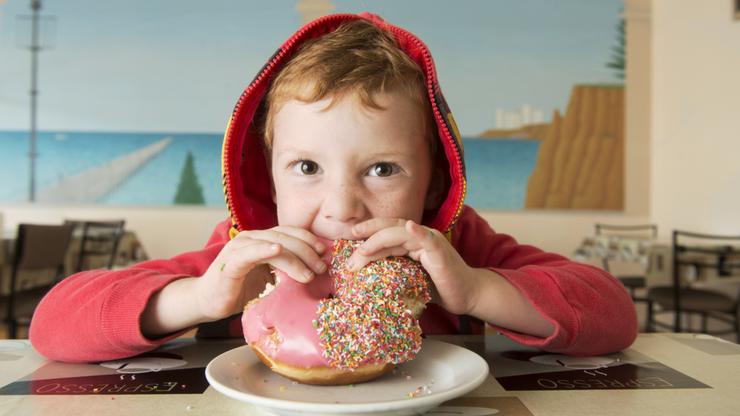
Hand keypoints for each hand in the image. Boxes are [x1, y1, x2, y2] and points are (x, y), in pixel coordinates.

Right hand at [195, 226, 327, 320]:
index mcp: (262, 239)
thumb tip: (315, 273)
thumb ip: (285, 269)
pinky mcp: (231, 261)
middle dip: (308, 252)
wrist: (208, 301)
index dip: (309, 240)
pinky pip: (250, 253)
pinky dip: (264, 249)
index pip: (291, 233)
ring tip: (309, 273)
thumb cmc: (240, 289)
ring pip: (274, 245)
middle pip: (286, 238)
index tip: (325, 253)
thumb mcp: (268, 277)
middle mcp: (252, 238)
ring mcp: (240, 247)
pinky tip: (277, 250)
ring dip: (295, 258)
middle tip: (322, 268)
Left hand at [348, 218, 478, 315]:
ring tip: (363, 250)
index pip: (387, 231)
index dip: (368, 232)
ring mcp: (431, 241)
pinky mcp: (440, 251)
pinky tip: (408, 227)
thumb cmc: (439, 287)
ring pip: (401, 232)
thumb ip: (393, 270)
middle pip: (390, 228)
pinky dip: (417, 232)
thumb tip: (366, 275)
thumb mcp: (409, 277)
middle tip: (349, 241)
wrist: (467, 295)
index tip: (349, 240)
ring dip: (379, 240)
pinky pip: (427, 239)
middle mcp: (421, 236)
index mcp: (412, 240)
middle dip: (368, 234)